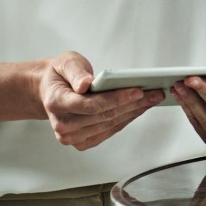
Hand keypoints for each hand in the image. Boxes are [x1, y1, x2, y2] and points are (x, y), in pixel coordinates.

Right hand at [36, 52, 165, 151]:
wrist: (51, 91)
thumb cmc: (60, 76)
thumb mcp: (65, 63)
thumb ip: (76, 72)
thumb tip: (85, 84)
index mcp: (56, 103)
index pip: (91, 104)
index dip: (116, 99)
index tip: (138, 91)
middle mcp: (62, 124)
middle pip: (104, 116)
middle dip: (133, 104)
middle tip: (155, 93)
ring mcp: (72, 137)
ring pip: (110, 125)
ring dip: (134, 112)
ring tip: (152, 99)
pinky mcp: (82, 142)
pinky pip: (109, 131)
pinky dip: (126, 119)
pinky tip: (139, 109)